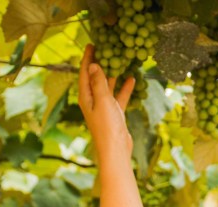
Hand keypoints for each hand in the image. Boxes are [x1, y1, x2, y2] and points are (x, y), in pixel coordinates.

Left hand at [78, 44, 135, 168]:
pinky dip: (124, 88)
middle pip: (95, 78)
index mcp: (86, 97)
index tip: (91, 45)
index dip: (87, 59)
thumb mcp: (102, 102)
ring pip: (108, 87)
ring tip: (119, 61)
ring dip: (113, 75)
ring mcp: (104, 107)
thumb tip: (93, 66)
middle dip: (100, 64)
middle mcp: (93, 101)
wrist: (116, 150)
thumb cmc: (107, 127)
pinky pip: (119, 97)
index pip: (85, 74)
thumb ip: (99, 83)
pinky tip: (132, 79)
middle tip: (106, 49)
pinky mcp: (115, 114)